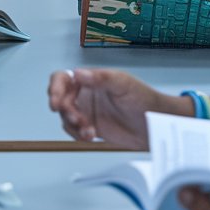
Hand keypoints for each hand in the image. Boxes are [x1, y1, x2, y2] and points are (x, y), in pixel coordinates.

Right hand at [47, 68, 187, 148]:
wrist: (155, 125)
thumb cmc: (143, 98)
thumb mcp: (123, 84)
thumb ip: (100, 78)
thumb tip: (78, 73)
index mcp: (90, 79)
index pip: (62, 78)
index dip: (55, 88)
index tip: (56, 101)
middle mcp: (85, 94)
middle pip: (60, 99)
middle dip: (64, 110)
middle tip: (75, 118)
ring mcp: (87, 111)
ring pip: (65, 117)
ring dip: (73, 124)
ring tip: (89, 130)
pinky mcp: (90, 127)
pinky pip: (74, 131)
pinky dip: (78, 134)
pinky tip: (90, 135)